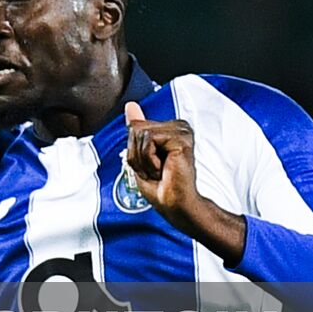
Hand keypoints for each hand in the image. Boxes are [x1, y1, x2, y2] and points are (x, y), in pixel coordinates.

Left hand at [123, 102, 200, 228]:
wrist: (175, 205)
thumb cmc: (161, 188)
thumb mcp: (141, 155)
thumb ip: (137, 127)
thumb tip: (130, 106)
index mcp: (170, 128)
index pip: (135, 125)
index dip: (134, 150)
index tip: (152, 165)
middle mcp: (179, 127)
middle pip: (135, 128)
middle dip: (137, 154)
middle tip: (155, 170)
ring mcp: (182, 132)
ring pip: (140, 133)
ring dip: (143, 159)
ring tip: (159, 171)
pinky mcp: (182, 139)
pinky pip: (149, 140)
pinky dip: (149, 159)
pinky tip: (164, 169)